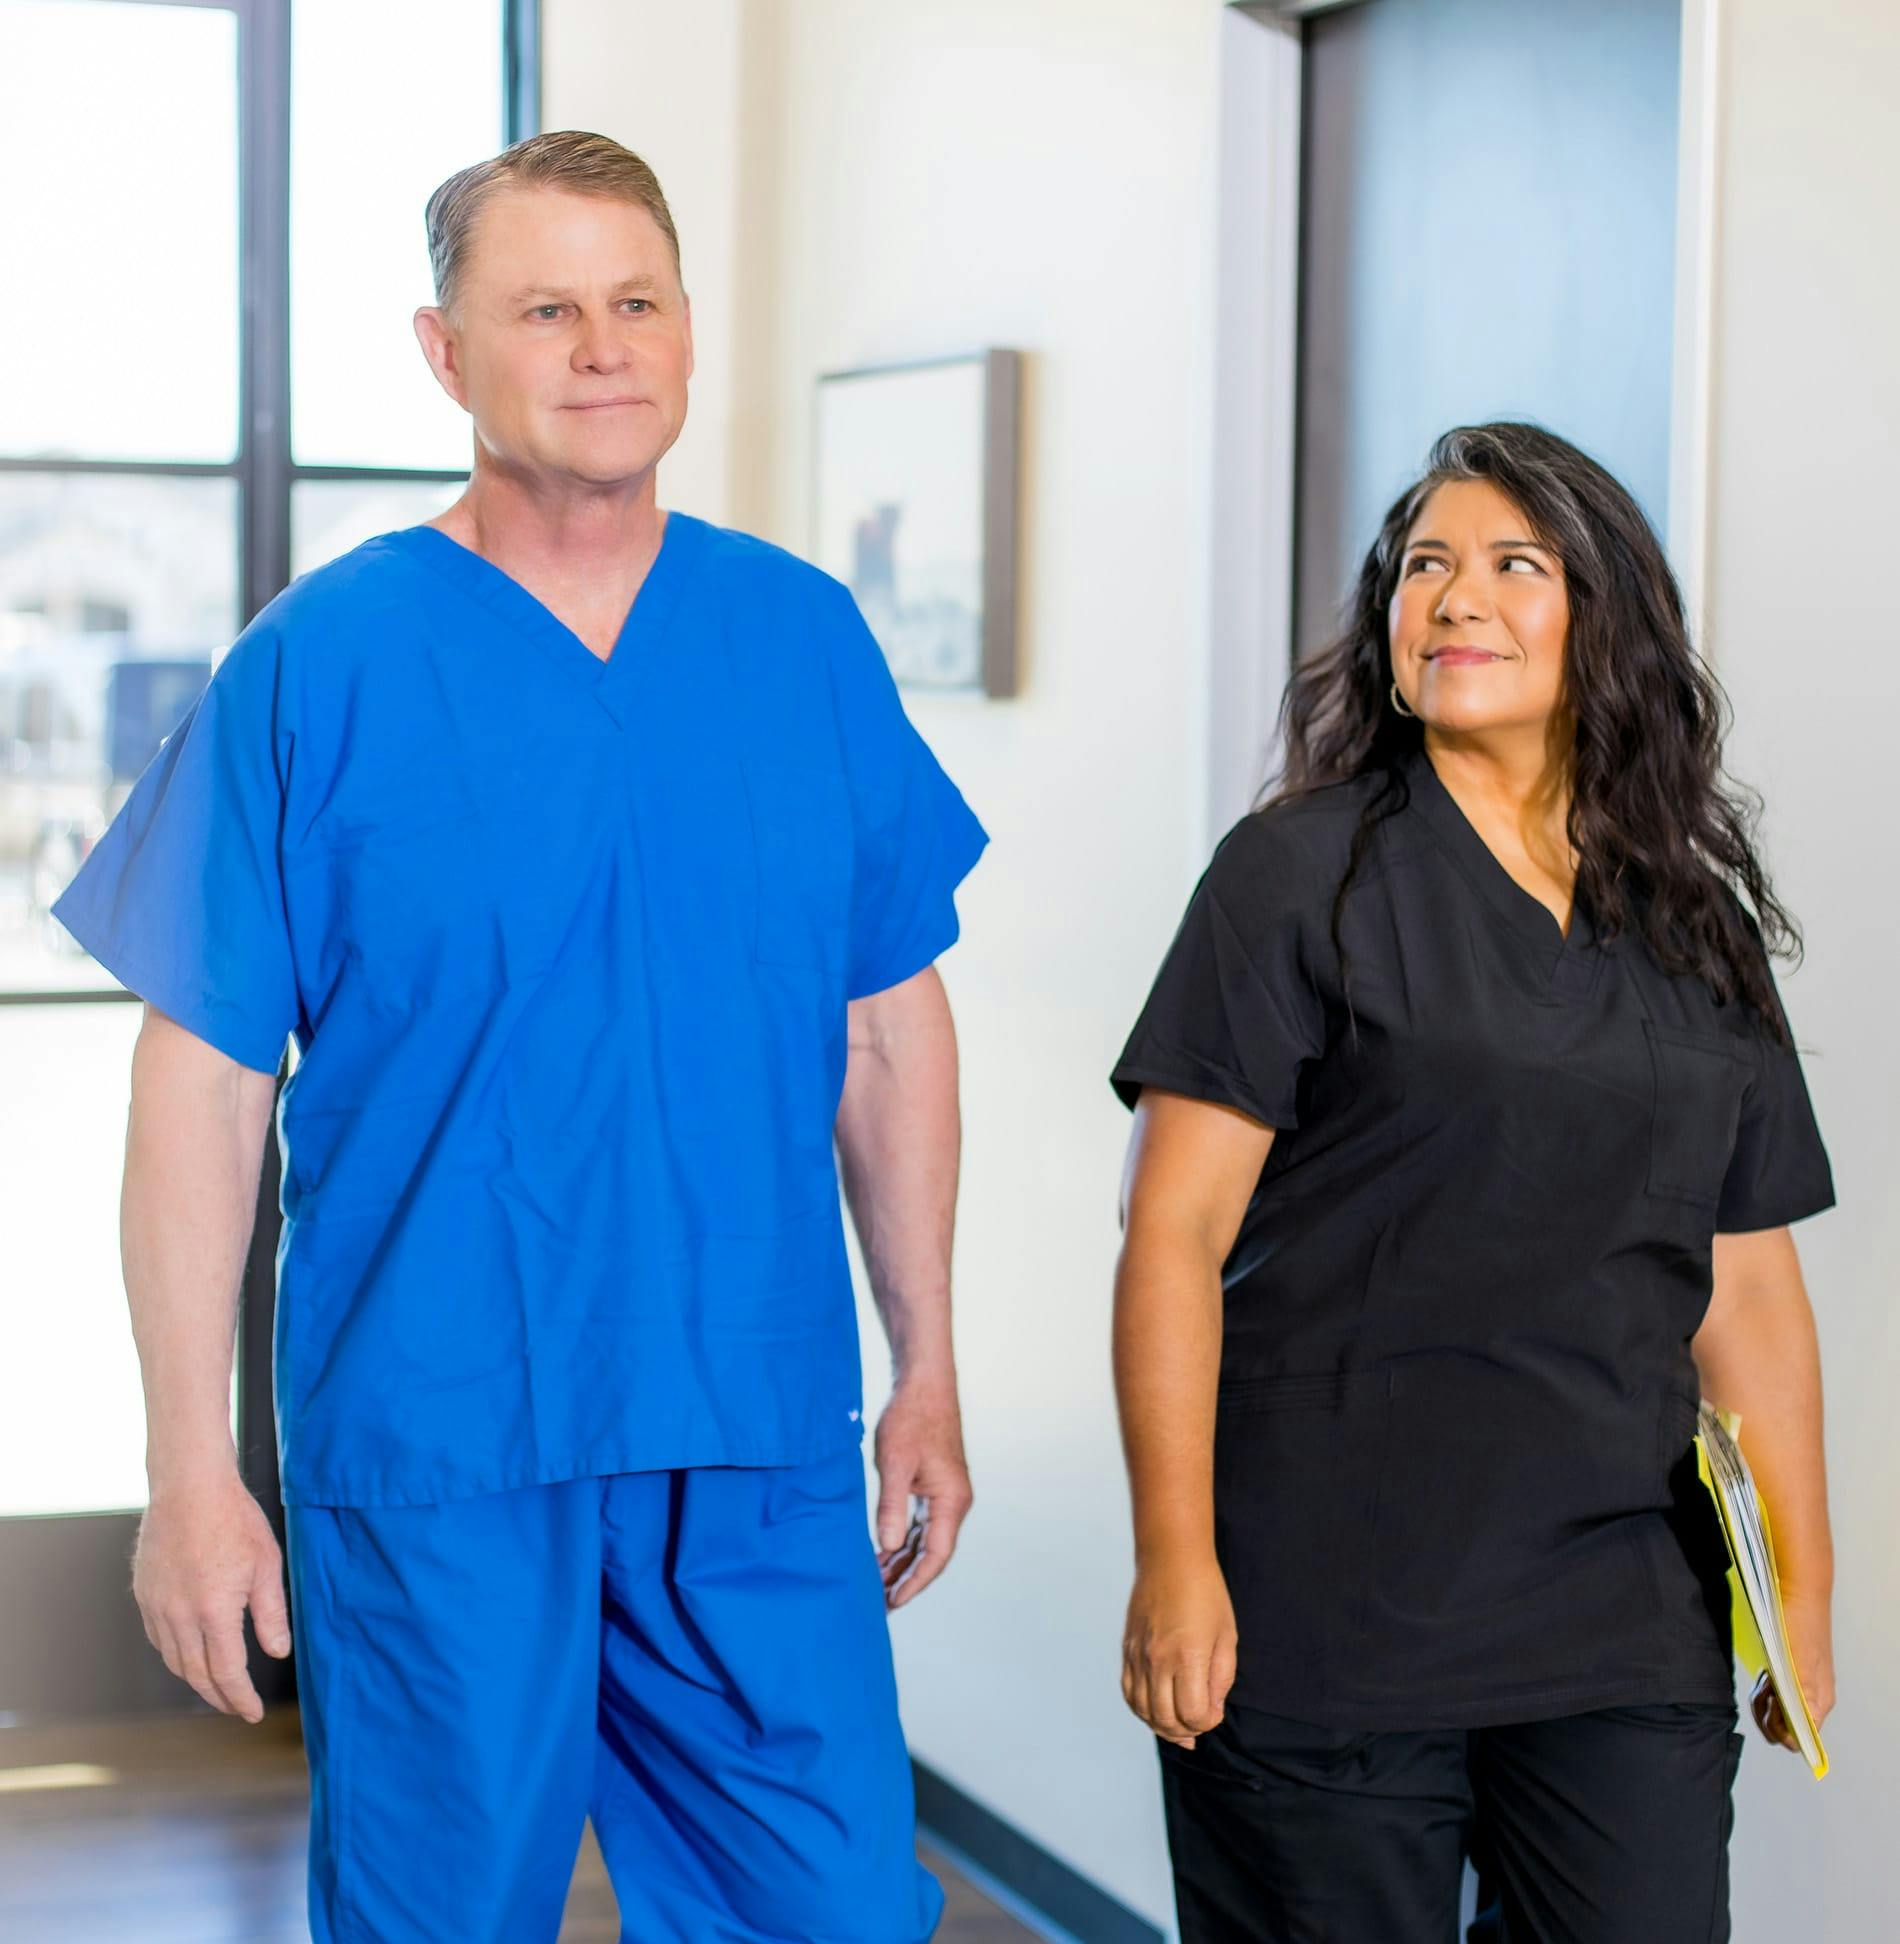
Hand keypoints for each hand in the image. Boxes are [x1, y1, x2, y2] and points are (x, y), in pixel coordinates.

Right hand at [134, 1468, 290, 1722]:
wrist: (189, 1487)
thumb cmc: (234, 1520)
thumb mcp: (267, 1564)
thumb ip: (271, 1613)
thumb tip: (278, 1653)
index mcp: (214, 1611)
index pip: (227, 1672)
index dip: (240, 1698)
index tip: (252, 1713)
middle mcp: (179, 1616)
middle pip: (196, 1674)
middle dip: (219, 1697)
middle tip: (236, 1707)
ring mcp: (156, 1606)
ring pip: (174, 1660)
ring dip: (195, 1679)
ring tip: (217, 1686)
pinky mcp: (144, 1594)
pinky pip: (158, 1638)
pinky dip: (176, 1655)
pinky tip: (190, 1653)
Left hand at [872, 1377, 971, 1609]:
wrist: (924, 1384)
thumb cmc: (911, 1418)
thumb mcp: (895, 1463)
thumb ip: (892, 1507)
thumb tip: (886, 1547)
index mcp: (951, 1500)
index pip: (936, 1554)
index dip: (916, 1581)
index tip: (894, 1601)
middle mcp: (952, 1502)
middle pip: (931, 1553)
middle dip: (906, 1579)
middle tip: (878, 1605)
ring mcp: (943, 1495)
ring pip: (923, 1540)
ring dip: (902, 1563)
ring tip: (876, 1587)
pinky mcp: (932, 1487)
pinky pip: (918, 1524)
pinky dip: (900, 1542)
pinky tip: (882, 1555)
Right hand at [1122, 1551, 1237, 1748]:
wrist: (1171, 1557)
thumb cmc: (1206, 1593)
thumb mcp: (1227, 1635)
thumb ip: (1221, 1678)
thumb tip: (1211, 1711)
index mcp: (1188, 1656)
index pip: (1193, 1714)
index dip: (1208, 1722)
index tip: (1216, 1711)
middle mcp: (1158, 1659)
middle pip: (1166, 1719)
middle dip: (1187, 1730)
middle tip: (1200, 1720)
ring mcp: (1138, 1655)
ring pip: (1143, 1710)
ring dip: (1162, 1725)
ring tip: (1179, 1724)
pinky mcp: (1127, 1649)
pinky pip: (1128, 1692)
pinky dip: (1142, 1709)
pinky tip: (1157, 1709)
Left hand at [1752, 1584, 1834, 1752]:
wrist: (1800, 1592)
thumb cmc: (1800, 1625)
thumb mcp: (1798, 1665)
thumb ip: (1798, 1701)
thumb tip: (1796, 1736)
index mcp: (1820, 1700)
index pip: (1804, 1734)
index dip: (1785, 1734)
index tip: (1769, 1723)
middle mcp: (1813, 1695)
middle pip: (1789, 1723)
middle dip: (1771, 1718)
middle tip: (1761, 1699)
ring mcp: (1802, 1682)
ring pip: (1780, 1706)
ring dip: (1766, 1703)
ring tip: (1761, 1687)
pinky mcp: (1791, 1669)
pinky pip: (1776, 1689)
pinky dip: (1766, 1689)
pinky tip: (1763, 1679)